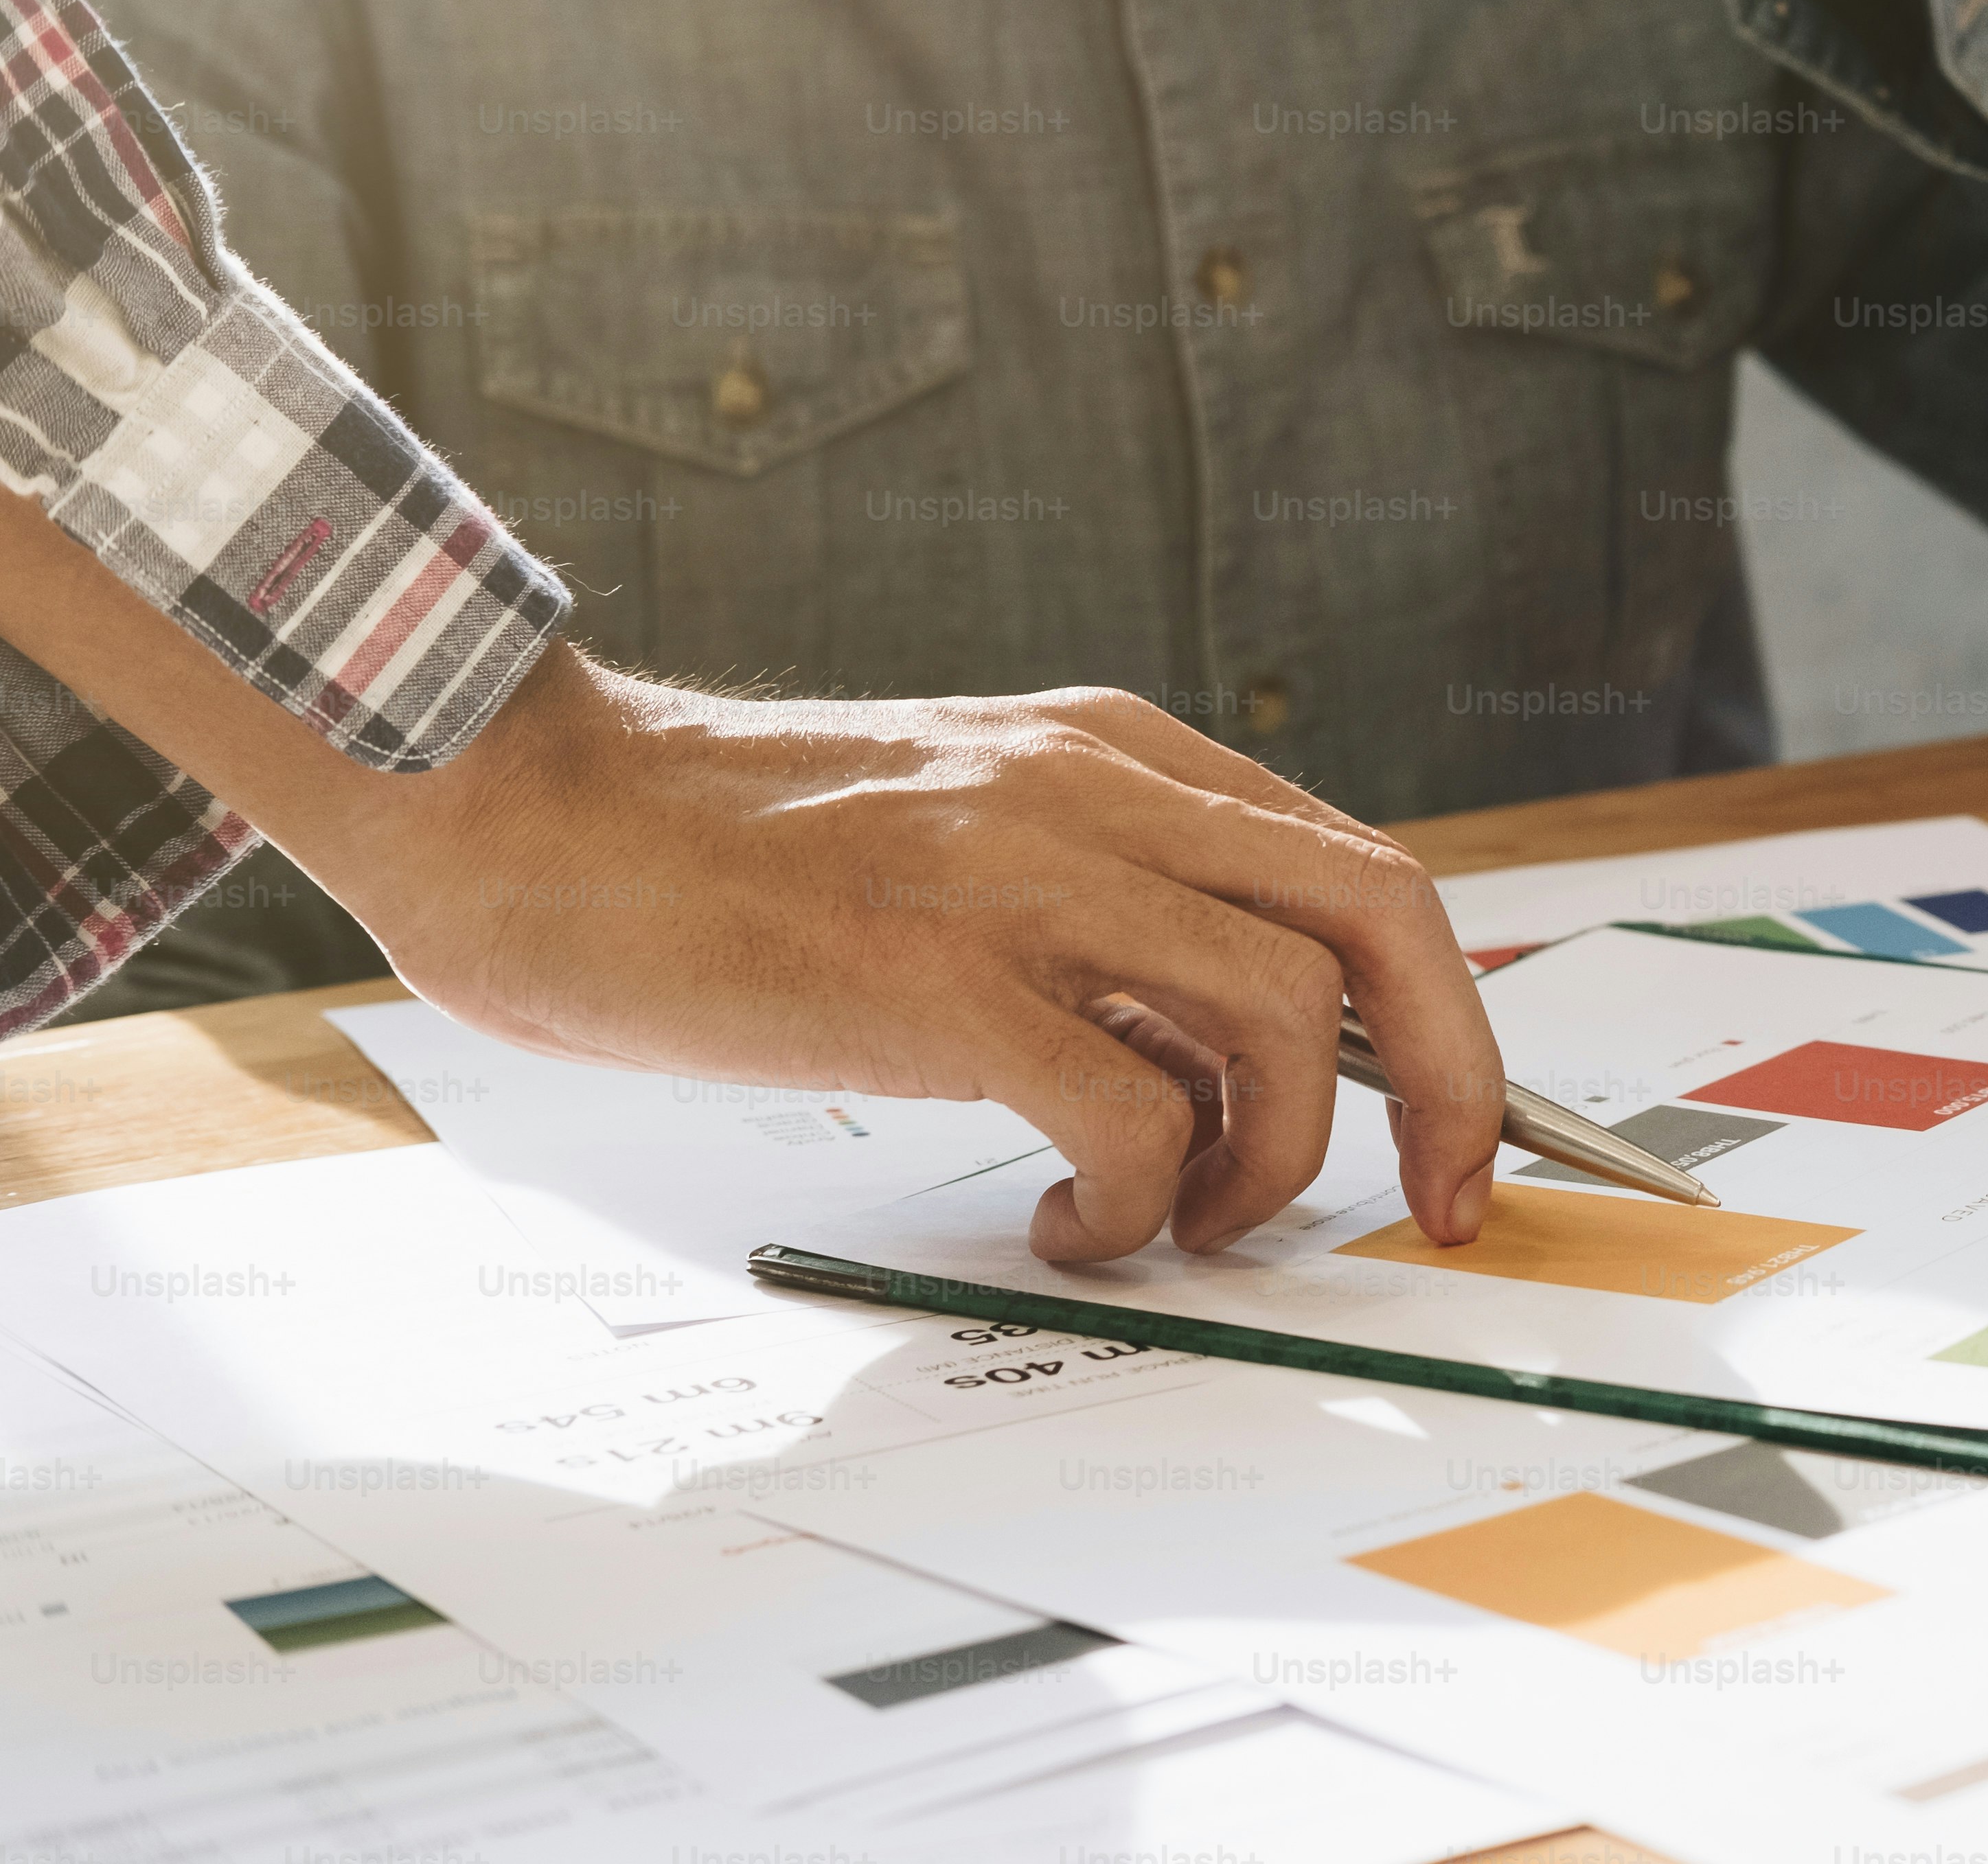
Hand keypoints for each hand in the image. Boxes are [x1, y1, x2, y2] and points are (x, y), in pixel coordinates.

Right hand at [296, 647, 1503, 1263]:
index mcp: (1121, 758)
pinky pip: (1129, 1113)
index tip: (1459, 1142)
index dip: (1449, 1022)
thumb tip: (1245, 1066)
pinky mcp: (934, 976)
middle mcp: (1100, 792)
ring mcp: (1021, 876)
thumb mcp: (976, 842)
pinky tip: (1072, 1229)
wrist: (528, 813)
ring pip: (1276, 1020)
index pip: (1368, 877)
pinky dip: (1139, 1202)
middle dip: (1452, 1078)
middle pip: (1383, 919)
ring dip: (1268, 1162)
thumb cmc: (731, 858)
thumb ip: (1110, 919)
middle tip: (1439, 1202)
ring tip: (1178, 1221)